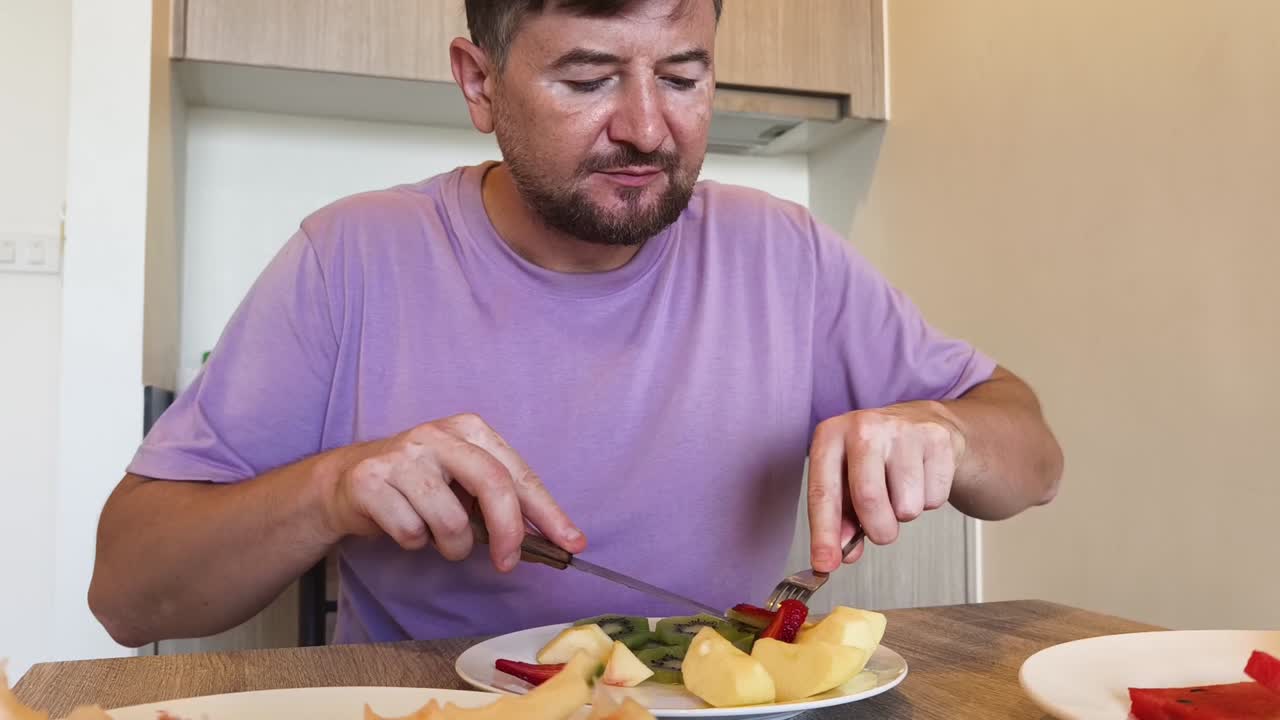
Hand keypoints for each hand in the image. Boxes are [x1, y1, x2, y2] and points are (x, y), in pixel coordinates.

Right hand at [323, 413, 585, 571]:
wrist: (347, 482)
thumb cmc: (420, 486)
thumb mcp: (464, 482)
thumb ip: (503, 502)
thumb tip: (553, 538)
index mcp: (469, 429)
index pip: (517, 474)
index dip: (548, 512)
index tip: (571, 544)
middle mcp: (437, 435)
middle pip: (492, 485)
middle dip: (508, 533)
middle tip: (507, 563)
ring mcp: (402, 455)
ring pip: (450, 520)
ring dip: (451, 546)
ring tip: (438, 538)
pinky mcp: (370, 480)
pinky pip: (411, 531)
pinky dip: (414, 543)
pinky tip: (405, 528)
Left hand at [807, 400, 966, 571]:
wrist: (921, 422)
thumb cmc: (875, 456)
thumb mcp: (845, 478)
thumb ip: (840, 518)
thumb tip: (841, 553)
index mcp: (830, 436)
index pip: (823, 493)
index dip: (824, 534)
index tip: (825, 564)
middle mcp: (864, 427)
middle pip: (868, 498)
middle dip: (877, 530)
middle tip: (880, 531)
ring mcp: (903, 430)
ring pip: (906, 506)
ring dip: (904, 514)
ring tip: (900, 492)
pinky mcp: (937, 439)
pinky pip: (934, 498)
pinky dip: (927, 502)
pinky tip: (920, 479)